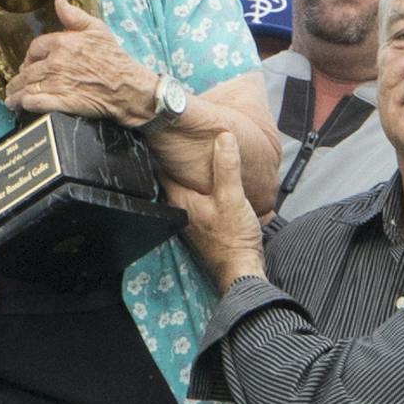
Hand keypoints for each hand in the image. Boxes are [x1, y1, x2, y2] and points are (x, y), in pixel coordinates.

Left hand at [6, 0, 158, 124]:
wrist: (127, 87)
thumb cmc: (115, 58)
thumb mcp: (97, 29)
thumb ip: (75, 16)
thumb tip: (59, 1)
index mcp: (62, 43)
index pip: (35, 48)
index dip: (29, 57)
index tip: (28, 64)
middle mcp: (56, 62)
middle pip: (27, 71)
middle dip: (18, 79)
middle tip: (15, 86)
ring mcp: (57, 83)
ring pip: (28, 87)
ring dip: (16, 94)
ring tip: (11, 99)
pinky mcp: (60, 102)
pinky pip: (35, 102)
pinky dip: (25, 103)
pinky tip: (21, 106)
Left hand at [165, 132, 265, 292]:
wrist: (242, 269)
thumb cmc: (233, 238)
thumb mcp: (232, 196)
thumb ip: (226, 166)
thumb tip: (223, 136)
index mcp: (180, 201)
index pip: (162, 169)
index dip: (164, 151)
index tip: (167, 134)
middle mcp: (181, 210)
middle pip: (174, 178)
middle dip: (180, 162)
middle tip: (186, 140)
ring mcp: (191, 219)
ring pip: (188, 189)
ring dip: (193, 175)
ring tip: (202, 156)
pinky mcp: (204, 226)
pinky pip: (199, 199)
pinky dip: (204, 188)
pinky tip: (215, 182)